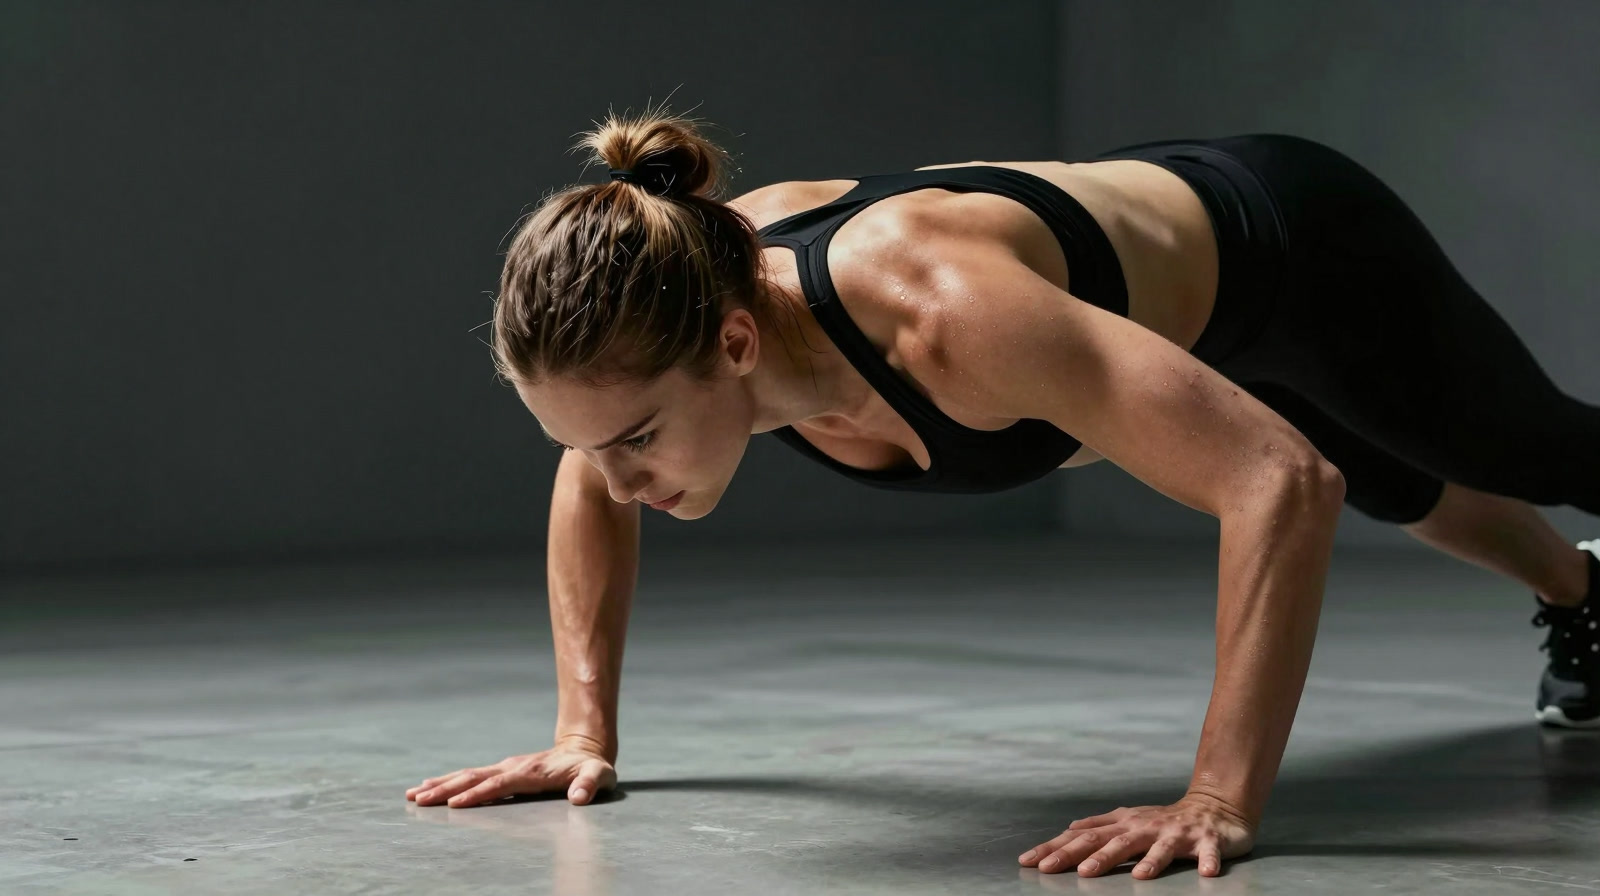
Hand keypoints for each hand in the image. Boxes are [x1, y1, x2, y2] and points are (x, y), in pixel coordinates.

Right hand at [406, 739, 617, 807]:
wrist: (584, 748)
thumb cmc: (592, 768)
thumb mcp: (599, 776)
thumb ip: (590, 785)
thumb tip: (579, 797)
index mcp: (531, 772)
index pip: (500, 784)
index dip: (478, 794)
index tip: (454, 805)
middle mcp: (513, 767)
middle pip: (474, 777)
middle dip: (446, 789)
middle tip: (418, 799)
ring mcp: (506, 767)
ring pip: (467, 774)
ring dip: (440, 784)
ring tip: (413, 793)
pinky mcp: (502, 770)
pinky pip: (471, 776)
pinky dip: (449, 781)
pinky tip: (430, 786)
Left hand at [1018, 792, 1255, 878]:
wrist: (1215, 808)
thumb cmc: (1164, 819)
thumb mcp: (1128, 819)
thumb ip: (1099, 824)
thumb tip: (1068, 829)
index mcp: (1124, 825)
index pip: (1083, 837)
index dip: (1055, 849)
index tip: (1028, 862)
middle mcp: (1145, 827)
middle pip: (1110, 842)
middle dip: (1083, 856)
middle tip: (1055, 870)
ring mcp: (1176, 834)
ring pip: (1157, 848)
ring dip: (1147, 860)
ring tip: (1135, 877)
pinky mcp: (1207, 841)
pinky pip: (1208, 853)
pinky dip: (1208, 861)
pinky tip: (1205, 874)